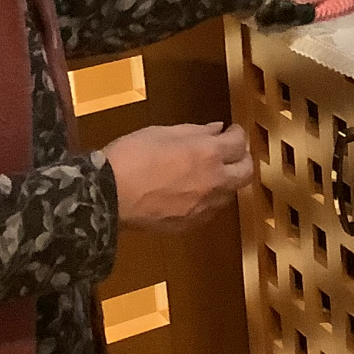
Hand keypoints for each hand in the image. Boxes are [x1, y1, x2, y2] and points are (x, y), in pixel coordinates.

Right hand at [104, 122, 254, 231]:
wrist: (107, 196)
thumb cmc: (131, 156)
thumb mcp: (162, 133)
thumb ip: (195, 131)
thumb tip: (217, 129)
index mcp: (208, 154)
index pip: (239, 142)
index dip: (237, 134)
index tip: (231, 131)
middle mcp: (213, 182)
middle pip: (246, 172)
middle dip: (242, 159)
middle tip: (231, 152)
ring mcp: (203, 207)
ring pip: (229, 194)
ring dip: (226, 181)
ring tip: (211, 173)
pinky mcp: (189, 224)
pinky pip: (210, 211)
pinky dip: (208, 200)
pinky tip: (194, 193)